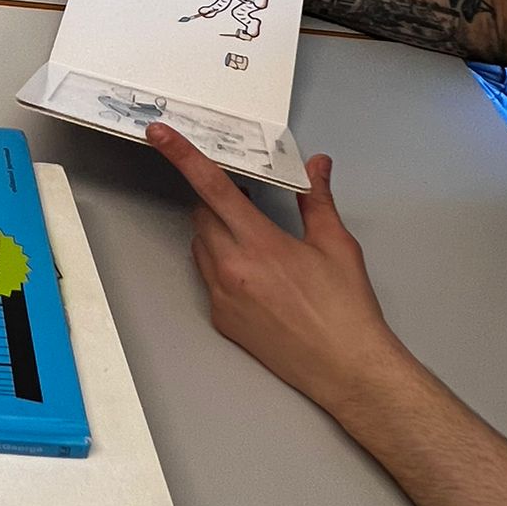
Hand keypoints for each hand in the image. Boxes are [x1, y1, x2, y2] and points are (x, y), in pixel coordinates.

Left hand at [146, 126, 403, 417]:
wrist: (346, 369)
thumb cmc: (346, 310)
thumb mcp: (337, 246)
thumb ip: (317, 199)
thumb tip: (316, 166)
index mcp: (260, 245)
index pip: (211, 187)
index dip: (182, 156)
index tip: (160, 136)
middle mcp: (232, 268)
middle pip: (201, 214)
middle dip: (215, 200)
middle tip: (245, 199)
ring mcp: (222, 296)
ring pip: (201, 245)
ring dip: (217, 230)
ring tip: (255, 238)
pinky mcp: (221, 318)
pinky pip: (207, 276)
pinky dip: (221, 263)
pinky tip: (254, 272)